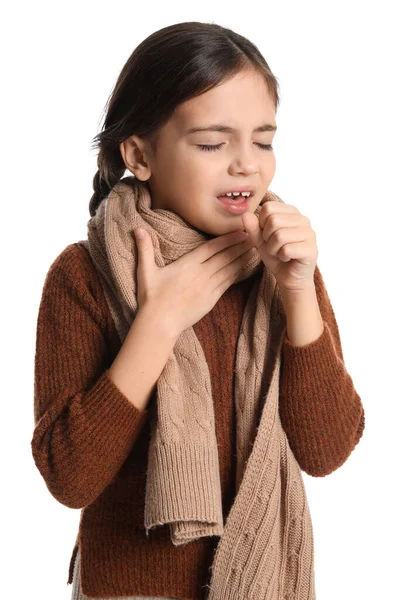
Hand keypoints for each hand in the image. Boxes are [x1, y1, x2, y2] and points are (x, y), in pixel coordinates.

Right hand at [133, 228, 256, 338]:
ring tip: (254, 248)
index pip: (211, 248)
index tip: (239, 231)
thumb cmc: (151, 298)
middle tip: (254, 236)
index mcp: (187, 265)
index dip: (227, 239)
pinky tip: (244, 267)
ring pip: (229, 269)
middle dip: (240, 246)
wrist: (160, 323)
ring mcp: (208, 288)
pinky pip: (227, 283)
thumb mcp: (145, 272)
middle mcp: (200, 275)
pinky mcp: (211, 300)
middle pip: (224, 257)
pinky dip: (237, 274)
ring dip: (242, 258)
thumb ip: (145, 249)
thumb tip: (138, 229)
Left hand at [241, 200, 317, 293]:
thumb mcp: (260, 241)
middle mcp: (303, 219)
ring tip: (280, 253)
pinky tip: (288, 258)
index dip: (261, 225)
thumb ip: (253, 227)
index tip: (268, 236)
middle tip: (275, 247)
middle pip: (273, 221)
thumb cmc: (276, 256)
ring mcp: (310, 233)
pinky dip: (282, 257)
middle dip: (267, 238)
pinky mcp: (311, 249)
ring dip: (274, 249)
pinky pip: (286, 249)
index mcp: (291, 212)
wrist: (290, 278)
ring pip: (279, 236)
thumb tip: (245, 215)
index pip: (268, 208)